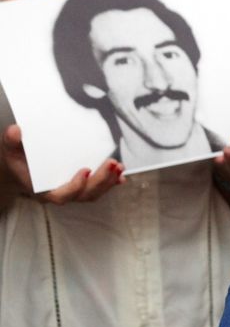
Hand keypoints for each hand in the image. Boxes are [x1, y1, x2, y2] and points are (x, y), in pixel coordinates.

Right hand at [1, 124, 124, 204]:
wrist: (25, 166)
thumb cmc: (20, 160)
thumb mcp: (12, 151)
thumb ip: (13, 142)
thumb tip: (15, 130)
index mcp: (43, 190)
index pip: (61, 196)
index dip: (75, 186)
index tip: (86, 171)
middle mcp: (60, 194)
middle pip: (84, 195)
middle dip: (101, 180)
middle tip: (112, 163)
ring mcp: (73, 192)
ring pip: (94, 193)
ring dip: (109, 181)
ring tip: (119, 166)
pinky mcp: (82, 187)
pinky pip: (98, 189)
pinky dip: (111, 183)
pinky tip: (120, 176)